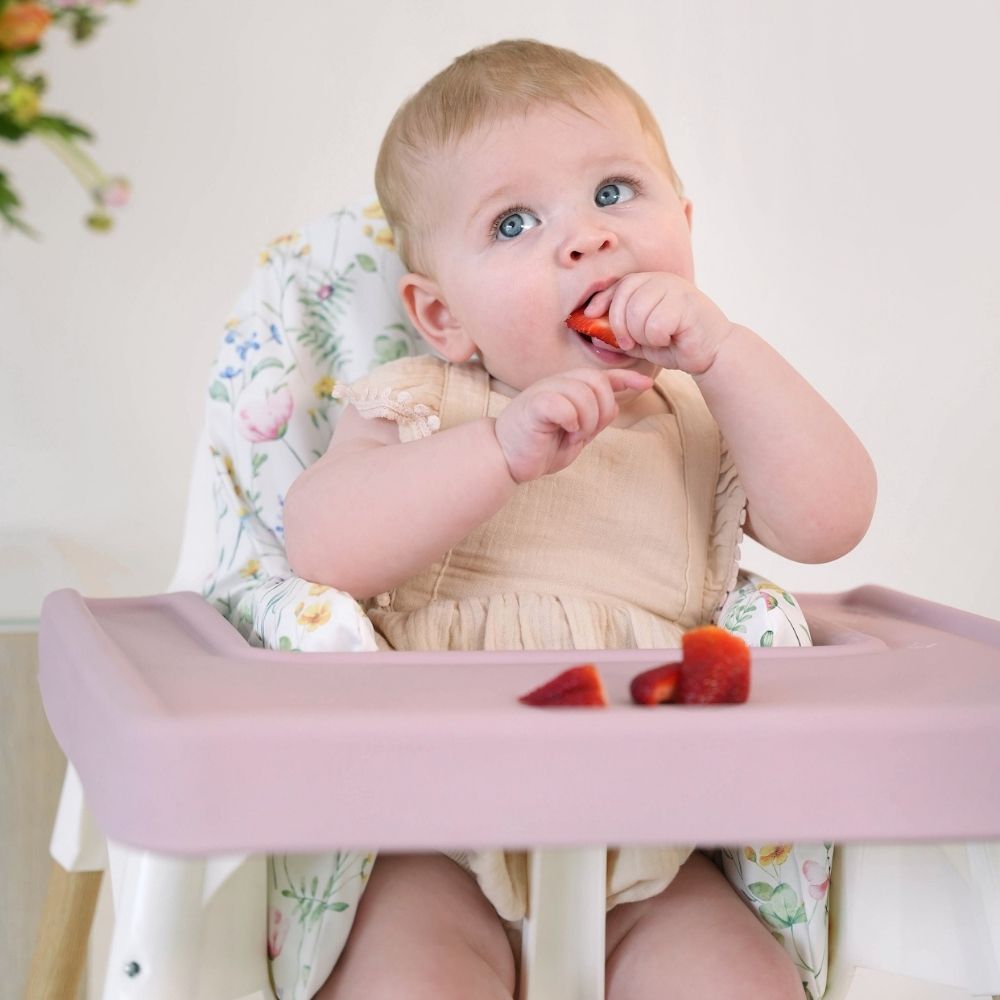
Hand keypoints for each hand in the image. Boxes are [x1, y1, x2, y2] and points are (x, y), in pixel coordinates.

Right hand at [494, 368, 653, 482]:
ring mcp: (545, 391)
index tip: (647, 382)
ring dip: (587, 421)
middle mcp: (557, 384)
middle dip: (604, 411)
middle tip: (587, 432)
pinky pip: (566, 405)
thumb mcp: (576, 431)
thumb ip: (595, 416)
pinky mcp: (534, 405)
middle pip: (598, 382)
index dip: (627, 377)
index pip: (602, 375)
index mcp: (568, 389)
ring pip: (585, 394)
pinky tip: (564, 431)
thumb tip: (619, 401)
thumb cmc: (538, 446)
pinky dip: (572, 421)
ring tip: (573, 436)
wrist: (504, 457)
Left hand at [585, 272, 734, 374]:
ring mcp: (675, 289)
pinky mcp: (685, 304)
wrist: (714, 352)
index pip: (619, 285)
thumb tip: (593, 337)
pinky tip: (670, 339)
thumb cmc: (677, 345)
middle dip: (620, 326)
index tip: (589, 315)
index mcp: (651, 284)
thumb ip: (619, 338)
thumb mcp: (641, 342)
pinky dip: (657, 339)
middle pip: (623, 299)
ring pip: (636, 312)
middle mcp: (662, 281)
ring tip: (657, 340)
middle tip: (629, 343)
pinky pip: (654, 324)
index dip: (602, 300)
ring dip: (641, 335)